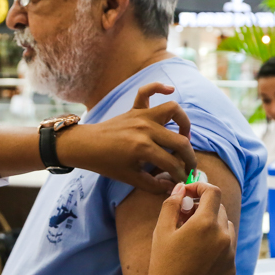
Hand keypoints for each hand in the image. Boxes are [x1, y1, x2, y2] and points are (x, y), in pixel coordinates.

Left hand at [60, 83, 197, 193]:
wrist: (85, 146)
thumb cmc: (106, 163)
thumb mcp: (131, 179)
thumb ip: (154, 185)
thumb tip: (172, 187)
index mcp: (144, 149)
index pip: (172, 163)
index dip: (181, 175)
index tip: (183, 180)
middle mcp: (146, 129)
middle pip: (179, 141)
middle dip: (189, 157)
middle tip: (189, 165)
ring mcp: (141, 116)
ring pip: (172, 110)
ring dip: (183, 122)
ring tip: (184, 135)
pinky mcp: (135, 109)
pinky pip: (147, 91)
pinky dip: (158, 87)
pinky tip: (169, 89)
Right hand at [148, 182, 235, 274]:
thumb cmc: (163, 265)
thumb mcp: (161, 231)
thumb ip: (172, 205)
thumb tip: (181, 188)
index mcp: (206, 223)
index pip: (213, 192)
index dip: (201, 186)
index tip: (189, 192)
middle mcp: (224, 236)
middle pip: (219, 209)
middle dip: (203, 207)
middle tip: (184, 217)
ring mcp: (230, 253)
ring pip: (226, 228)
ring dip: (213, 225)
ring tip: (193, 237)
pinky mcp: (232, 268)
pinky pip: (228, 248)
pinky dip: (217, 245)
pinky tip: (198, 257)